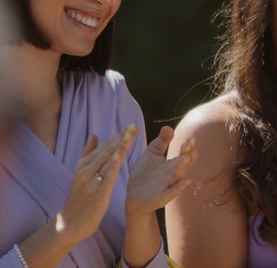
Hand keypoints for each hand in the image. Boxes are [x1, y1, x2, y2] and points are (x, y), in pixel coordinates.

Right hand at [57, 126, 135, 243]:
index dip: (117, 137)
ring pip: (108, 162)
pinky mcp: (97, 195)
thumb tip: (94, 135)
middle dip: (121, 139)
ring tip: (130, 136)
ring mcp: (91, 183)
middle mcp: (85, 172)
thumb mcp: (80, 174)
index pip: (103, 148)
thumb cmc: (78, 198)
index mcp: (83, 166)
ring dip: (120, 148)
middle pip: (107, 152)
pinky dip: (113, 166)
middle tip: (133, 127)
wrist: (68, 225)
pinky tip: (120, 155)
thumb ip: (88, 154)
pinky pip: (107, 178)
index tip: (130, 127)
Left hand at [125, 126, 196, 215]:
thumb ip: (162, 141)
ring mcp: (168, 185)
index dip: (190, 147)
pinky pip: (172, 193)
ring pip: (178, 177)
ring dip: (182, 167)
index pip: (187, 155)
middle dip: (187, 154)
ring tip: (185, 157)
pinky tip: (186, 181)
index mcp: (173, 164)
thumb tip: (168, 127)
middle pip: (185, 164)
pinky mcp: (161, 197)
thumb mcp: (152, 154)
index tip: (191, 138)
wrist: (134, 195)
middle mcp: (174, 174)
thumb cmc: (146, 173)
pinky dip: (179, 188)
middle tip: (188, 144)